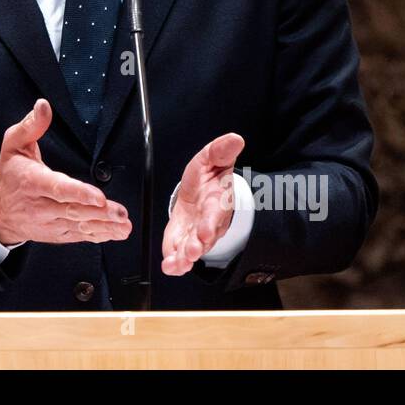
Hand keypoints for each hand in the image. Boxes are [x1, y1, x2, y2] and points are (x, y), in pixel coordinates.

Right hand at [0, 99, 131, 245]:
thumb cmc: (9, 175)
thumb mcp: (13, 144)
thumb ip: (31, 126)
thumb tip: (43, 107)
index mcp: (33, 182)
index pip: (57, 188)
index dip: (79, 193)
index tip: (98, 196)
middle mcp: (42, 205)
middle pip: (73, 210)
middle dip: (100, 213)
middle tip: (120, 213)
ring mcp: (50, 221)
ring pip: (79, 225)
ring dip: (104, 226)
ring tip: (123, 226)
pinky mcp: (57, 232)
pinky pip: (78, 235)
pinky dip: (97, 236)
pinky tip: (113, 234)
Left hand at [161, 133, 244, 275]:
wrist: (203, 192)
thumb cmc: (209, 178)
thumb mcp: (212, 159)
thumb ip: (221, 150)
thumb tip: (235, 138)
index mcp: (217, 201)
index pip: (216, 214)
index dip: (211, 224)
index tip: (206, 231)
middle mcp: (209, 223)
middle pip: (205, 237)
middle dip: (198, 245)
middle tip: (192, 251)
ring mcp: (197, 235)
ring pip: (193, 250)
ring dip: (185, 259)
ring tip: (176, 265)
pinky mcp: (183, 241)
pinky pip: (180, 255)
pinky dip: (174, 263)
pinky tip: (168, 266)